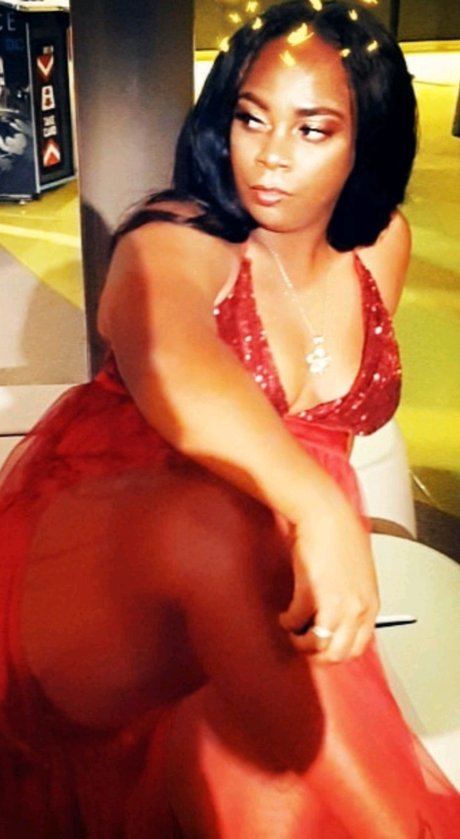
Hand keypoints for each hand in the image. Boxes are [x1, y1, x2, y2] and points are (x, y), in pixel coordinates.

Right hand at [279, 501, 378, 661]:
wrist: (325, 514)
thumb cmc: (341, 534)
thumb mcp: (360, 573)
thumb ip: (356, 597)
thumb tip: (342, 615)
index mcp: (370, 604)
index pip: (358, 647)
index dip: (337, 651)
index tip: (324, 645)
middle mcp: (356, 610)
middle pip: (337, 653)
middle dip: (317, 653)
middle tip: (305, 643)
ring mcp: (335, 606)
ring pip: (317, 646)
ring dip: (301, 643)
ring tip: (293, 631)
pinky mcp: (310, 596)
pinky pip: (295, 622)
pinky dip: (287, 622)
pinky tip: (285, 615)